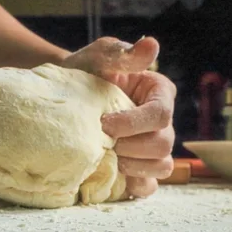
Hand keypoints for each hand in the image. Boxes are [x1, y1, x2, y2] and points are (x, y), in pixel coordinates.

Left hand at [63, 36, 175, 197]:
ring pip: (162, 167)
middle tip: (103, 141)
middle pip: (164, 143)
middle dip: (131, 146)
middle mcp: (163, 123)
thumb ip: (121, 52)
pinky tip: (116, 176)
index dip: (133, 123)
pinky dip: (135, 185)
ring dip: (135, 167)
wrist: (67, 100)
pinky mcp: (142, 169)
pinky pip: (149, 186)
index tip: (104, 123)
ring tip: (109, 158)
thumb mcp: (98, 57)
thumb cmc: (85, 74)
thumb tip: (150, 45)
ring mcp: (154, 148)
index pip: (160, 114)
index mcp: (159, 93)